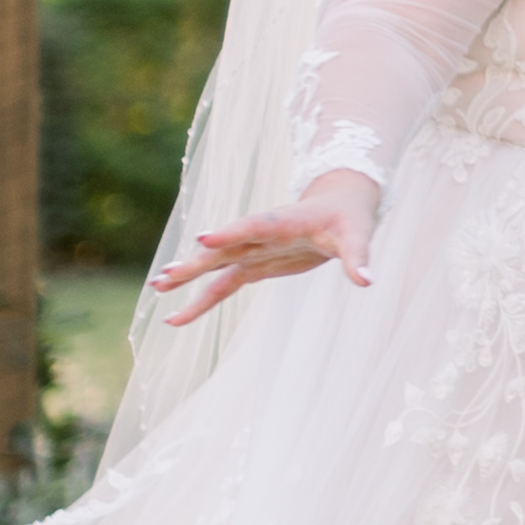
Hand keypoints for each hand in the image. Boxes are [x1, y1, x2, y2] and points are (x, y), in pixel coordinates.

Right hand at [150, 174, 378, 327]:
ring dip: (188, 278)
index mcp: (284, 221)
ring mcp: (253, 249)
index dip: (231, 232)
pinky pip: (222, 285)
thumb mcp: (357, 236)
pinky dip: (201, 300)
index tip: (204, 238)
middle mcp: (261, 234)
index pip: (255, 226)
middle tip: (168, 276)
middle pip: (224, 248)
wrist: (338, 207)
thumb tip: (366, 281)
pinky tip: (178, 317)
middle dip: (197, 262)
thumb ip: (358, 258)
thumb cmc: (349, 219)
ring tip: (157, 291)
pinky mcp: (253, 264)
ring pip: (215, 265)